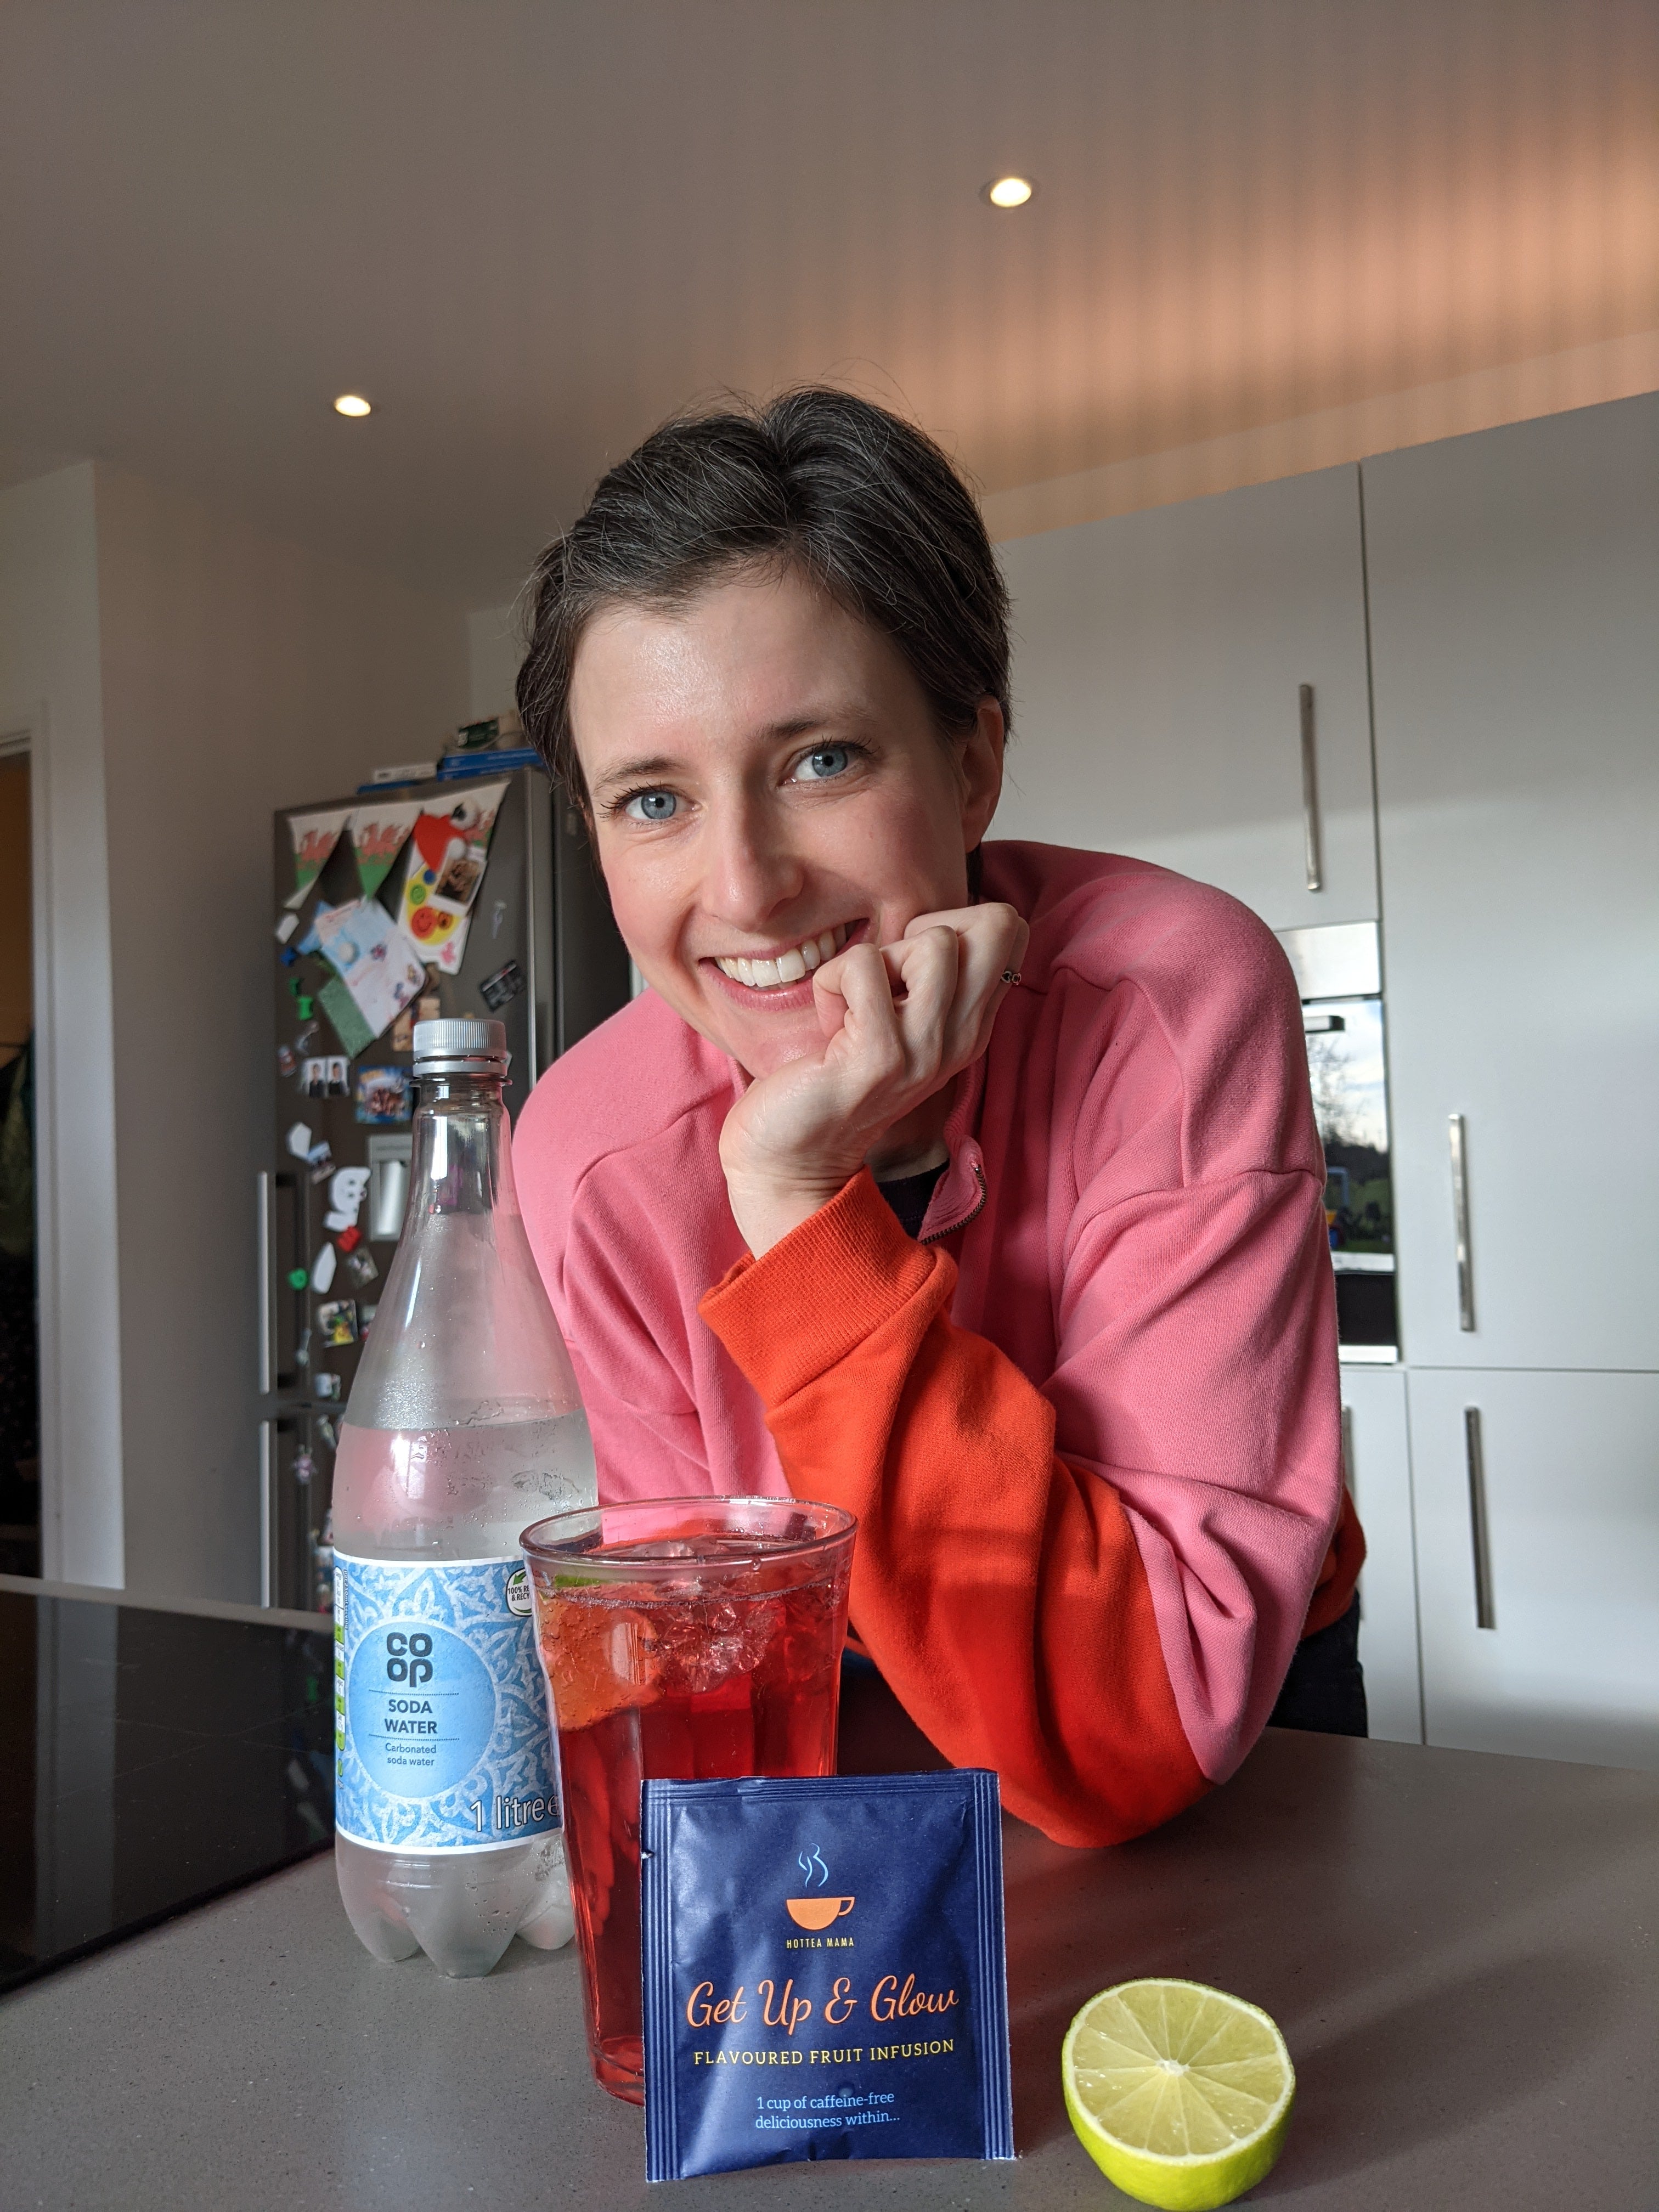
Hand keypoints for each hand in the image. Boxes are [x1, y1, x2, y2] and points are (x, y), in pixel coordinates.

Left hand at [719, 901, 1028, 1254]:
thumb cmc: (831, 1079)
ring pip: (933, 942)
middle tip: (886, 979)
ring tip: (854, 1006)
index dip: (955, 922)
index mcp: (970, 1027)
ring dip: (877, 959)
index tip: (908, 967)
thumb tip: (932, 923)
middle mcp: (961, 1039)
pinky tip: (827, 1028)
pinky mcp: (881, 1057)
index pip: (1010, 929)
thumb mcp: (897, 1025)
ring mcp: (926, 1050)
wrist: (792, 1161)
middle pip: (994, 925)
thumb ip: (924, 980)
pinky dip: (830, 983)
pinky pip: (862, 966)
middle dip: (928, 928)